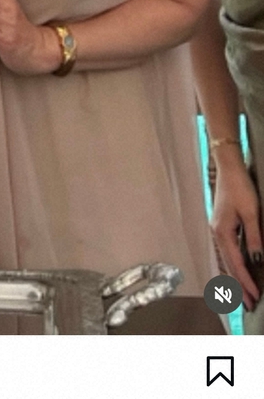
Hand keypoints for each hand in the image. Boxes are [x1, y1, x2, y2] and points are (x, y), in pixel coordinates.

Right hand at [212, 162, 261, 309]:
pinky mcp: (220, 225)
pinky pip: (226, 251)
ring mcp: (217, 229)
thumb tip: (257, 261)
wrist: (228, 168)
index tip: (255, 298)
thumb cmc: (240, 188)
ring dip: (235, 277)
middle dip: (238, 286)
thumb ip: (254, 238)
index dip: (246, 282)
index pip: (237, 264)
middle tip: (249, 305)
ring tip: (242, 294)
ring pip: (226, 259)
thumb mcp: (251, 213)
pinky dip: (232, 265)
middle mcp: (217, 234)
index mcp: (223, 232)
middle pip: (228, 265)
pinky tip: (236, 270)